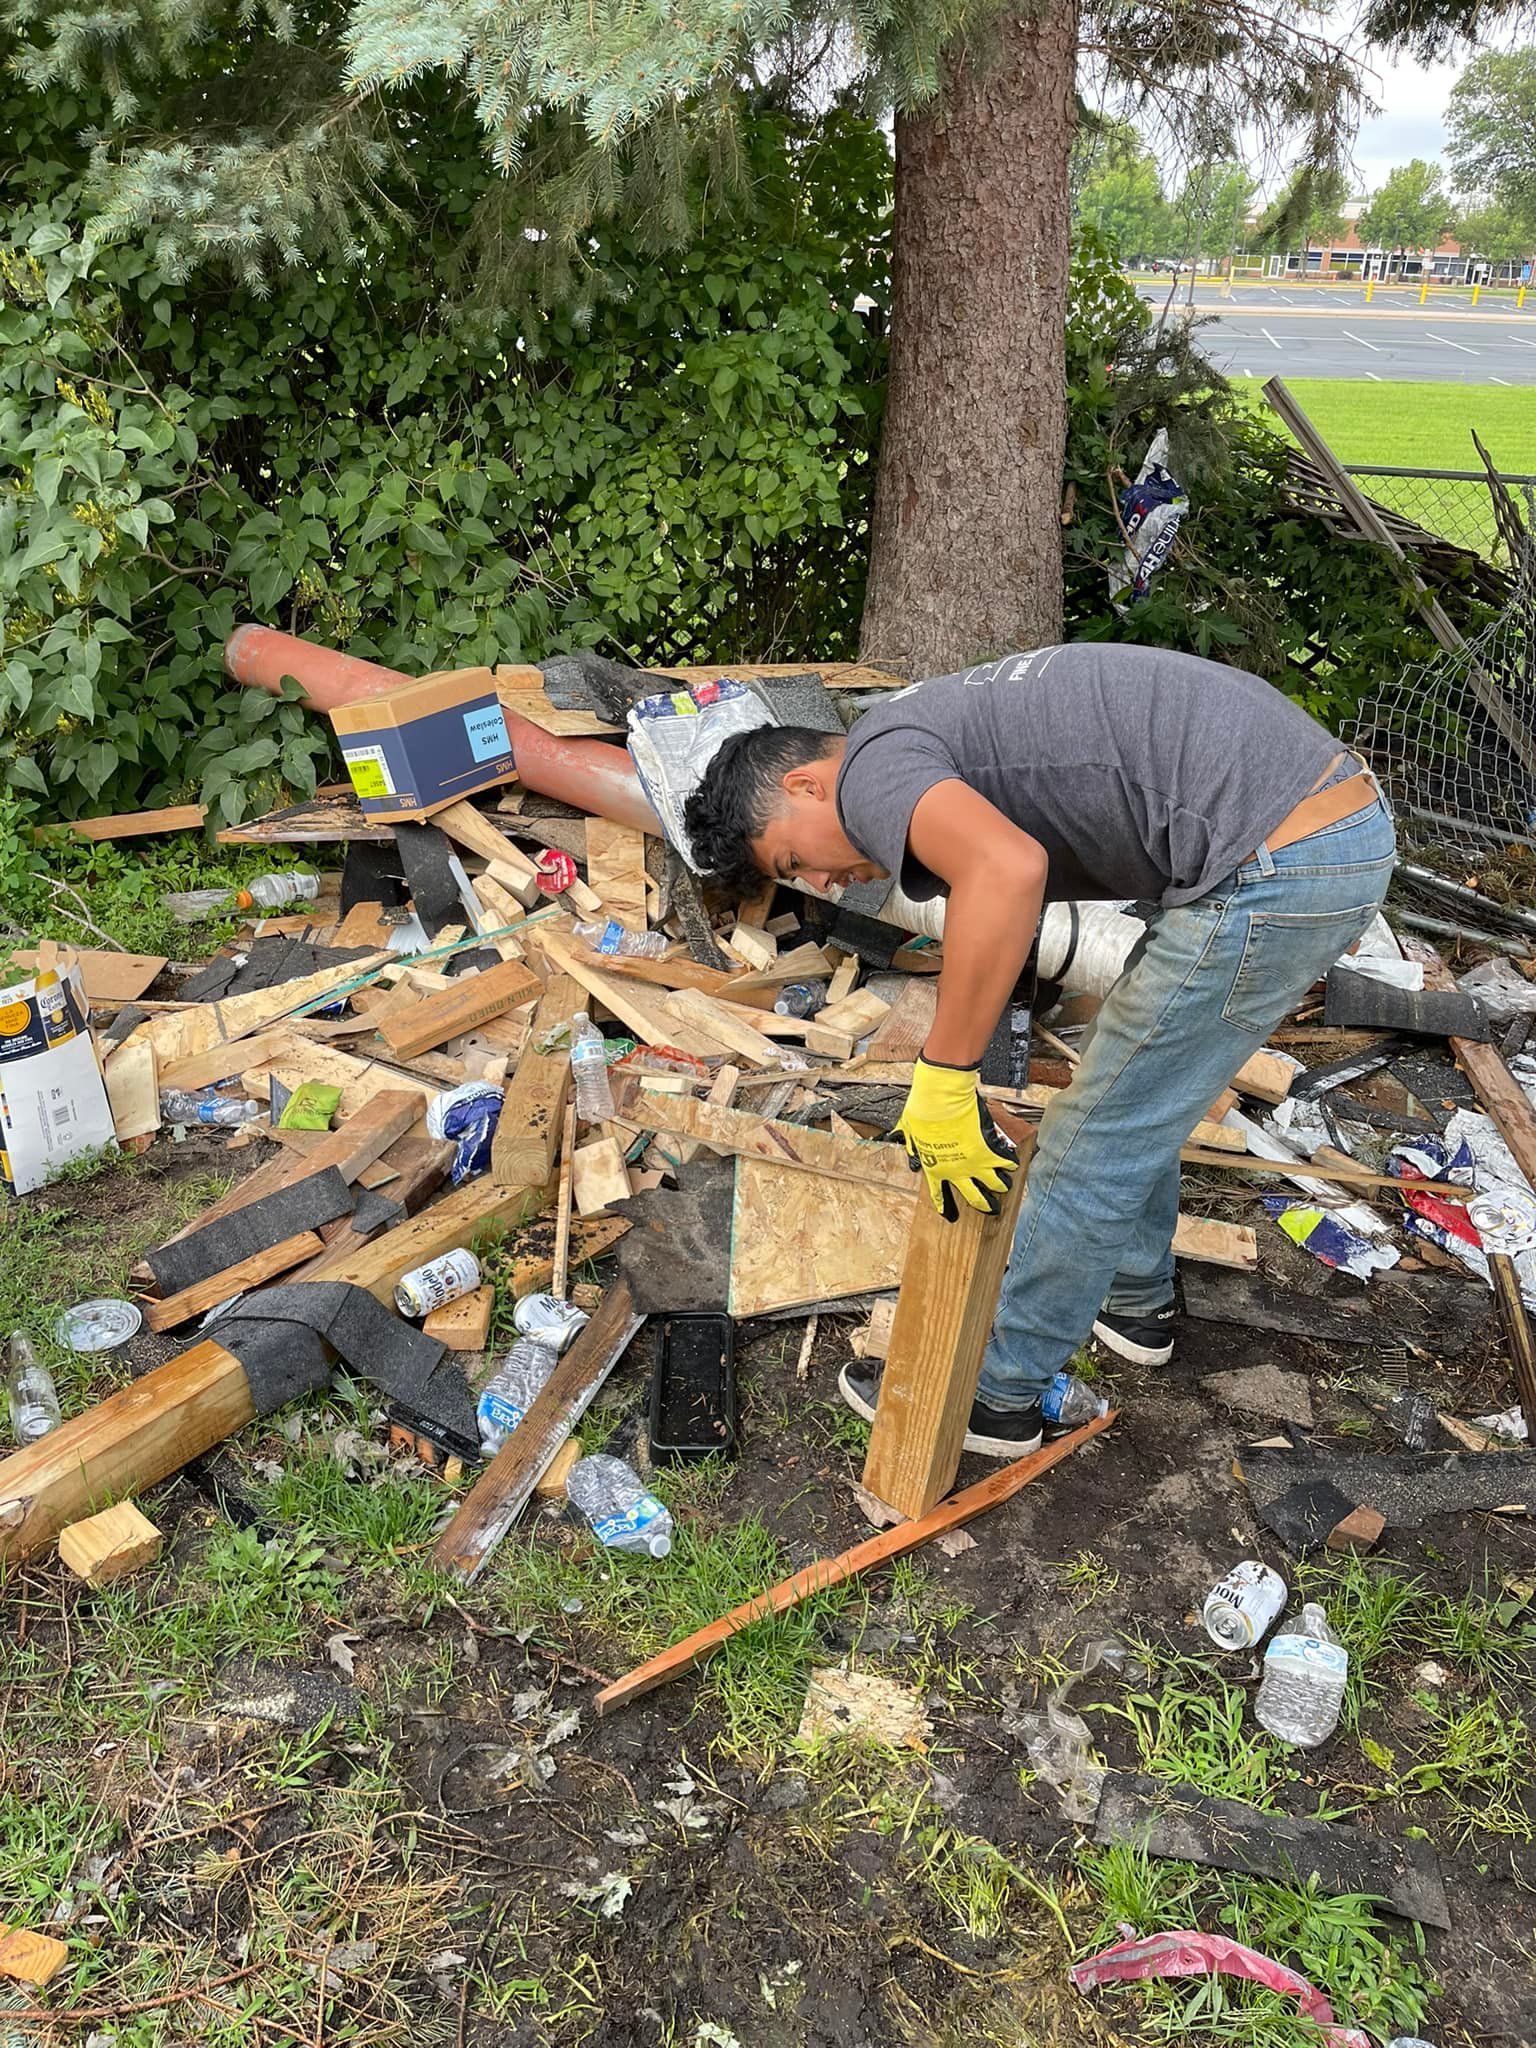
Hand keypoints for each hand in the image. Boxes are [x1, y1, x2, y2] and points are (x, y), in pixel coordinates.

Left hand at [891, 1057, 1017, 1221]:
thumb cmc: (923, 1113)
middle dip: (986, 1205)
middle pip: (975, 1198)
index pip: (938, 1193)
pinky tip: (1014, 1163)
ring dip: (1002, 1185)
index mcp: (934, 1169)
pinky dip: (1011, 1163)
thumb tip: (909, 1147)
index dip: (944, 1205)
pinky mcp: (990, 1152)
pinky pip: (1006, 1162)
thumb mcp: (910, 1132)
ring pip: (996, 1184)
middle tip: (992, 1208)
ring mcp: (975, 1164)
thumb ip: (911, 1144)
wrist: (940, 1103)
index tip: (949, 1216)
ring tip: (1006, 1185)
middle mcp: (956, 1173)